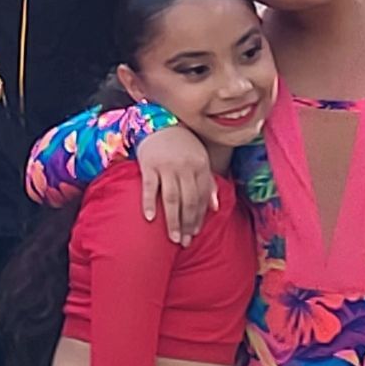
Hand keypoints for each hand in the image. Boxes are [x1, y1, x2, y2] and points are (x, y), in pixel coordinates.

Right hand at [137, 126, 217, 245]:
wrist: (160, 123)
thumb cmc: (182, 145)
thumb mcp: (200, 159)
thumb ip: (208, 182)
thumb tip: (216, 207)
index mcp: (201, 165)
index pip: (201, 197)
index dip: (199, 217)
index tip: (195, 233)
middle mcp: (186, 166)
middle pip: (188, 201)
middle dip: (187, 224)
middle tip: (184, 242)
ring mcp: (166, 166)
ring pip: (171, 198)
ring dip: (173, 221)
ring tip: (173, 238)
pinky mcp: (149, 165)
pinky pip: (149, 187)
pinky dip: (149, 203)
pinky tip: (150, 218)